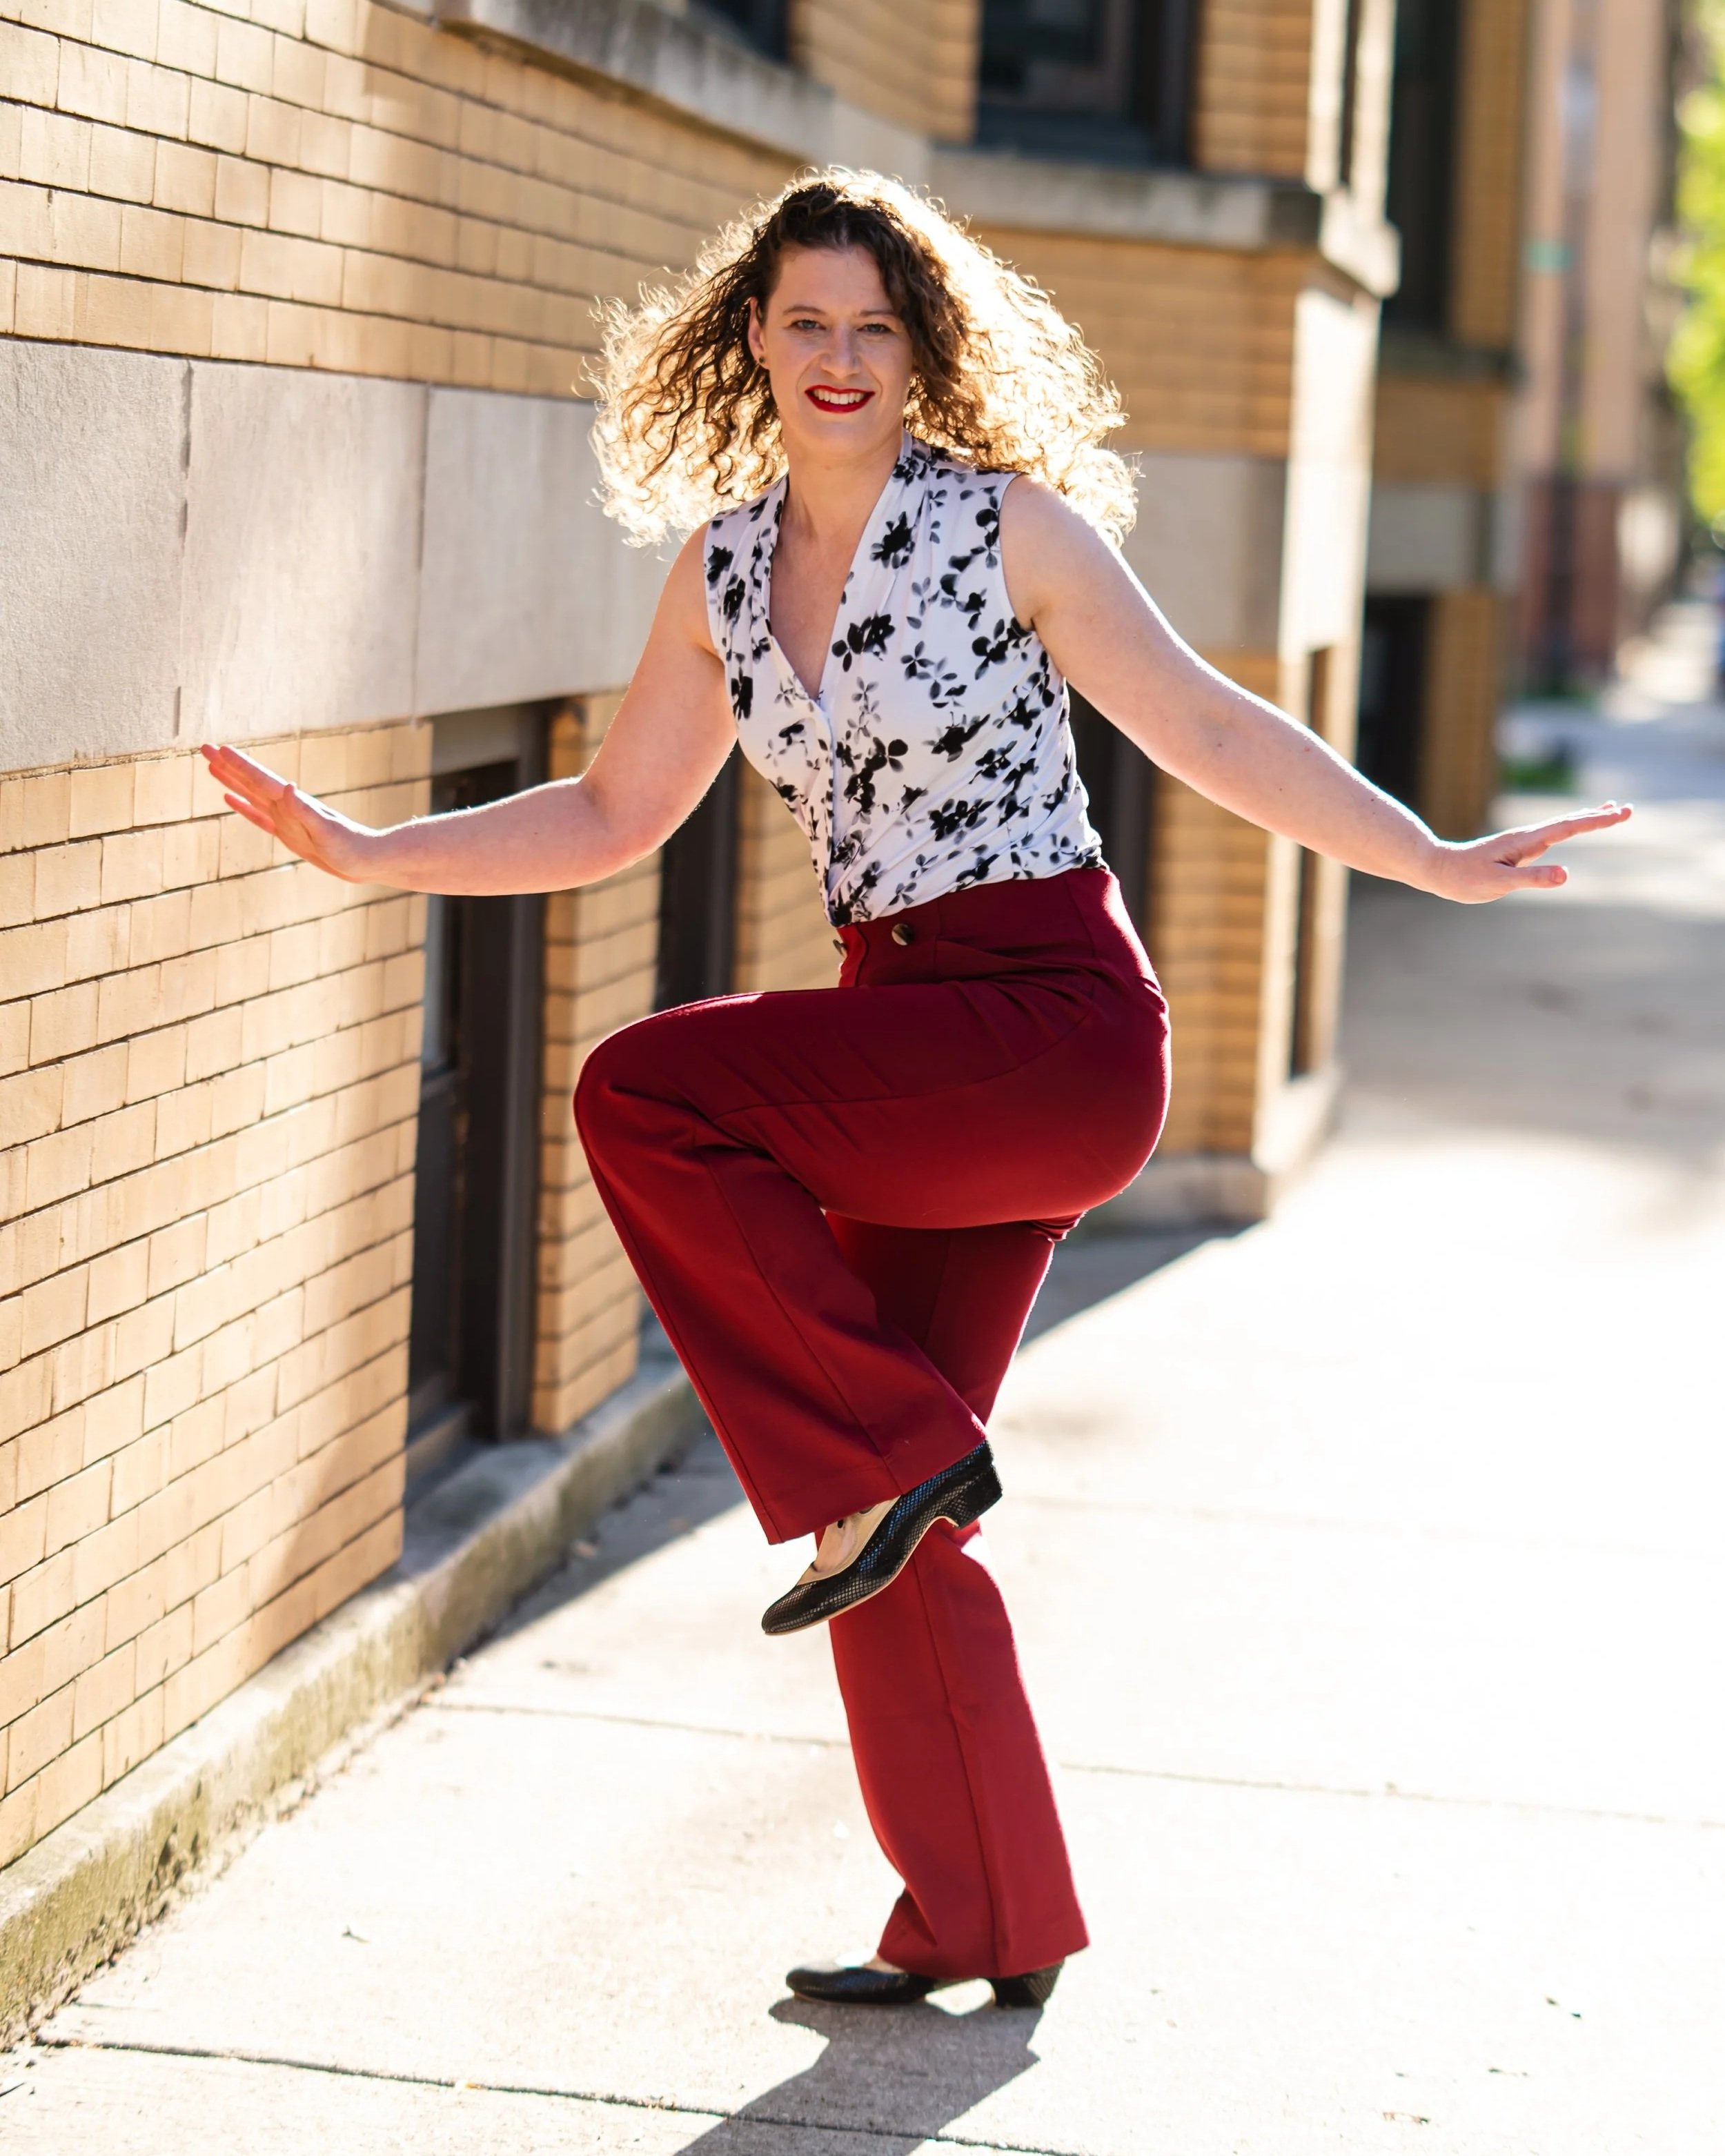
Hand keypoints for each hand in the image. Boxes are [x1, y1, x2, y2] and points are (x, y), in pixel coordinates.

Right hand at [199, 744, 380, 882]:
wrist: (368, 861)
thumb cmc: (351, 848)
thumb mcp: (327, 832)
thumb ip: (305, 811)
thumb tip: (287, 786)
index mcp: (293, 803)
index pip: (260, 779)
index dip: (238, 765)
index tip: (218, 748)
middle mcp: (286, 806)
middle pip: (251, 781)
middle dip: (227, 765)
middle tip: (203, 747)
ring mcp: (286, 819)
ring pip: (251, 794)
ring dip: (231, 780)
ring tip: (211, 766)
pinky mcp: (288, 833)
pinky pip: (259, 817)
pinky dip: (243, 807)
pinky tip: (230, 798)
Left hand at [1418, 802, 1632, 902]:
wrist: (1437, 869)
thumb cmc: (1465, 879)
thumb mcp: (1499, 883)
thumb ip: (1532, 879)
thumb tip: (1565, 875)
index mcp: (1525, 841)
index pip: (1568, 828)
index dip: (1595, 821)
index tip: (1620, 813)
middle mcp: (1527, 837)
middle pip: (1569, 822)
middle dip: (1599, 816)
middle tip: (1628, 810)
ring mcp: (1523, 842)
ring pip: (1562, 826)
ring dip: (1587, 818)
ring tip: (1610, 810)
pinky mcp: (1518, 850)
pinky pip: (1550, 836)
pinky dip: (1569, 828)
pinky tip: (1571, 829)